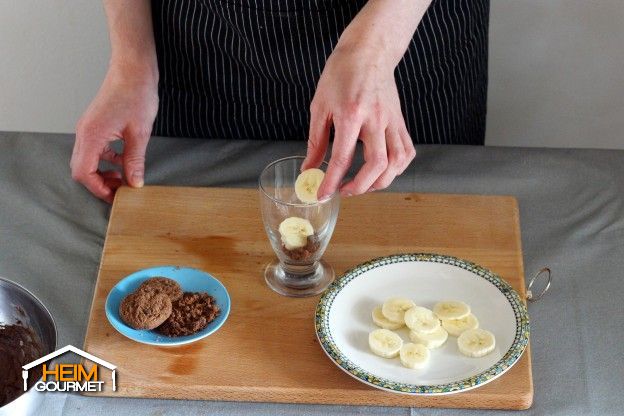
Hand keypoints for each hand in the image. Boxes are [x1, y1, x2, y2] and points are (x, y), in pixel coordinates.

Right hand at [71, 66, 157, 202]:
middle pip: (81, 169)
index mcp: (91, 135)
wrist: (133, 69)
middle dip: (99, 183)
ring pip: (86, 160)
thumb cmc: (136, 94)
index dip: (99, 189)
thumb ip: (134, 161)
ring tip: (124, 178)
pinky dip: (106, 159)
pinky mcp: (95, 124)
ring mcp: (88, 128)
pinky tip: (124, 161)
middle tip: (120, 191)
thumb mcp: (139, 133)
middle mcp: (84, 132)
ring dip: (102, 172)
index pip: (84, 173)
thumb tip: (135, 183)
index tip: (115, 197)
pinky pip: (95, 149)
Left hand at [302, 45, 415, 198]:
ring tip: (364, 185)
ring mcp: (392, 121)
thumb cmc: (341, 74)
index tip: (322, 194)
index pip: (342, 157)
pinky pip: (407, 152)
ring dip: (381, 181)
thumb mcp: (320, 106)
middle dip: (360, 186)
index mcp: (350, 114)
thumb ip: (316, 141)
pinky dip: (397, 168)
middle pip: (376, 164)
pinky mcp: (401, 122)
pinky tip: (383, 171)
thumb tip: (309, 168)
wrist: (368, 52)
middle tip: (344, 191)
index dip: (331, 181)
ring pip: (397, 162)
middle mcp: (375, 119)